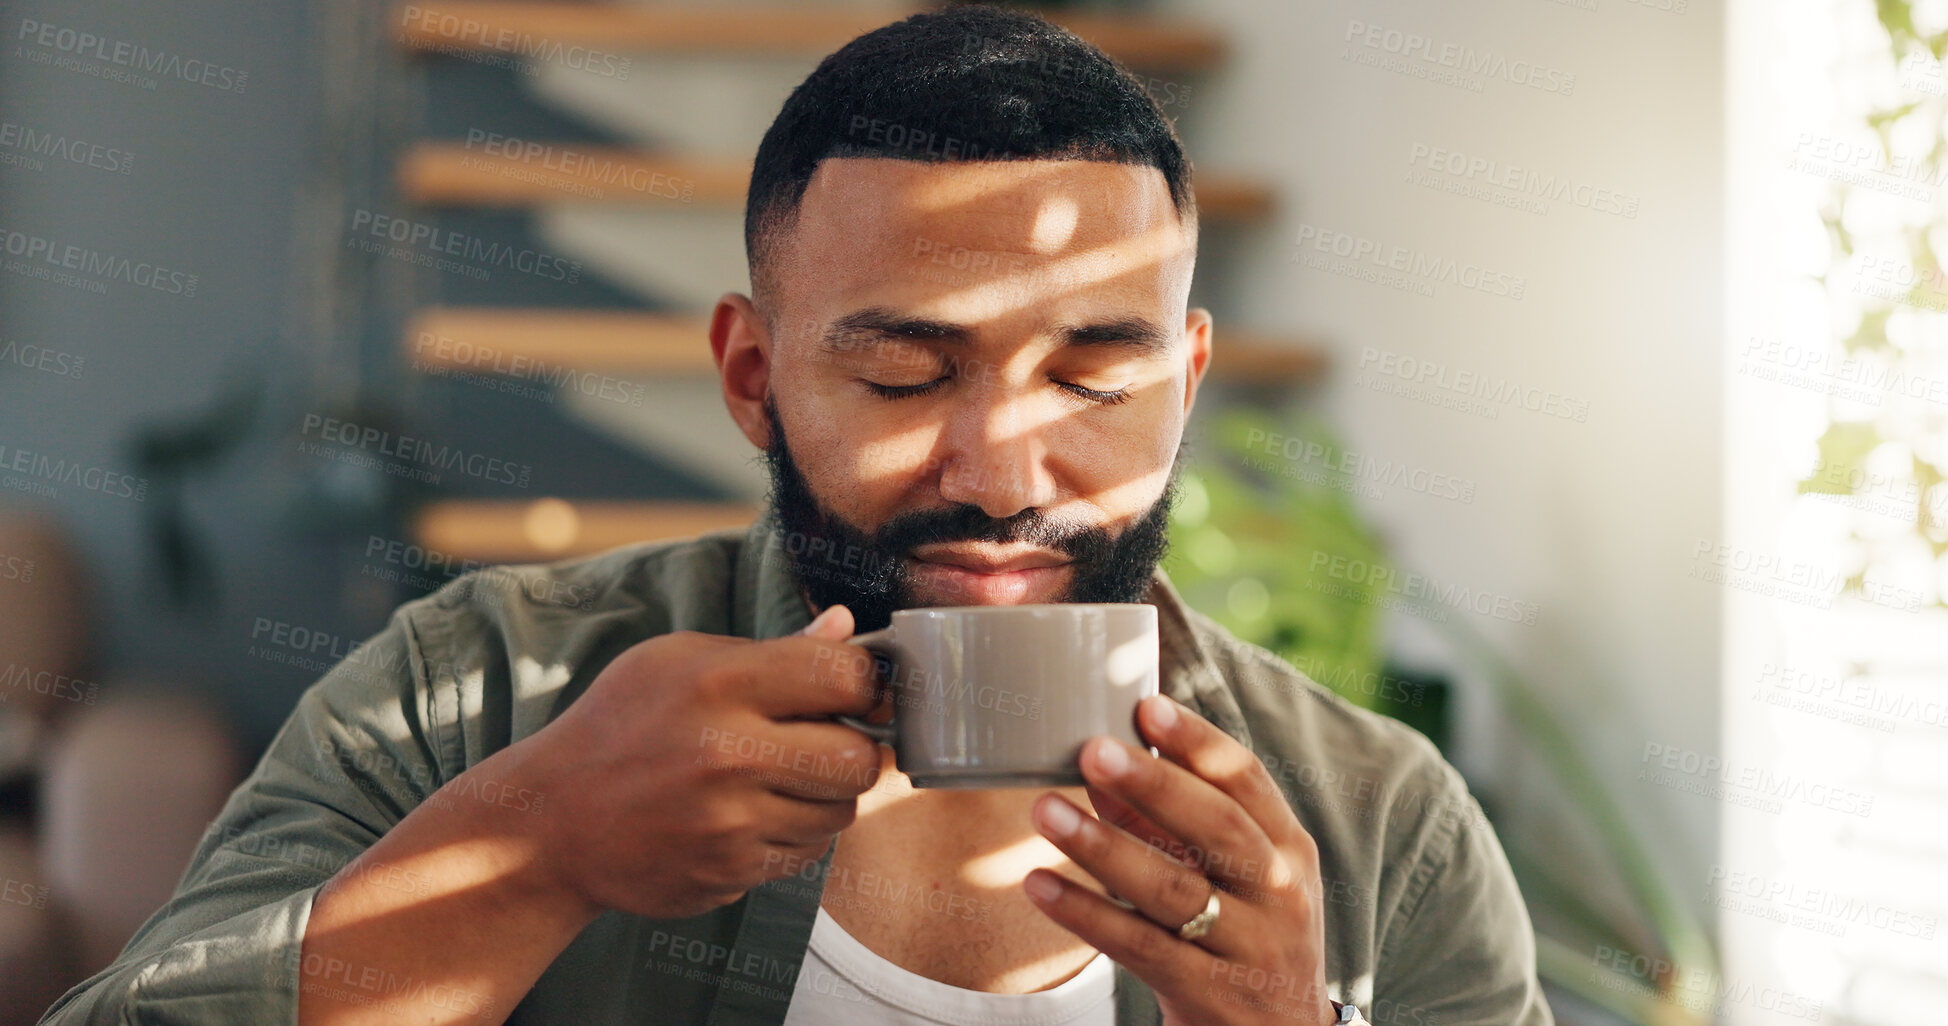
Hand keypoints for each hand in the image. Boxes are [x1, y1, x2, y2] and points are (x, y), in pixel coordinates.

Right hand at [502, 605, 884, 919]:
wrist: (550, 820)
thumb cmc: (621, 725)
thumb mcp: (680, 661)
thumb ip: (772, 651)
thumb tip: (848, 629)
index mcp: (721, 682)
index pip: (847, 677)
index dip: (865, 683)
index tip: (852, 690)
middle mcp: (729, 753)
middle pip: (860, 759)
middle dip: (853, 750)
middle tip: (823, 743)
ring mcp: (730, 821)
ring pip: (840, 813)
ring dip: (822, 797)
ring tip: (773, 780)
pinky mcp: (729, 871)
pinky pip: (805, 854)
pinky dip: (790, 835)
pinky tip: (747, 816)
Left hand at [1023, 694, 1334, 1024]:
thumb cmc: (1247, 941)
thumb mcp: (1233, 879)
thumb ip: (1170, 826)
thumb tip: (1102, 766)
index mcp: (1288, 849)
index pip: (1246, 781)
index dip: (1197, 741)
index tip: (1146, 706)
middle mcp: (1278, 893)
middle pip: (1216, 827)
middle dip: (1154, 785)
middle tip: (1093, 749)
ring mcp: (1249, 948)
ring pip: (1173, 889)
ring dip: (1103, 847)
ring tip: (1045, 810)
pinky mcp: (1210, 994)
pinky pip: (1140, 948)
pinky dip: (1086, 914)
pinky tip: (1040, 885)